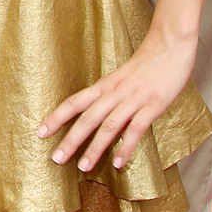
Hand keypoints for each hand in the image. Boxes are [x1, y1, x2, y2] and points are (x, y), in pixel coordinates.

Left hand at [39, 28, 197, 173]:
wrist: (170, 44)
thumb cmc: (146, 63)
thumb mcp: (121, 77)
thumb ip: (109, 95)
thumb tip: (97, 117)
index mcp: (104, 85)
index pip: (74, 102)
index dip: (56, 117)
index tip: (40, 133)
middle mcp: (114, 92)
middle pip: (87, 118)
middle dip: (70, 139)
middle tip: (56, 159)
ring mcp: (133, 99)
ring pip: (109, 126)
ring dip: (95, 148)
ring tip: (83, 167)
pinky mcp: (153, 105)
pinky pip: (136, 129)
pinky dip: (126, 146)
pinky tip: (119, 163)